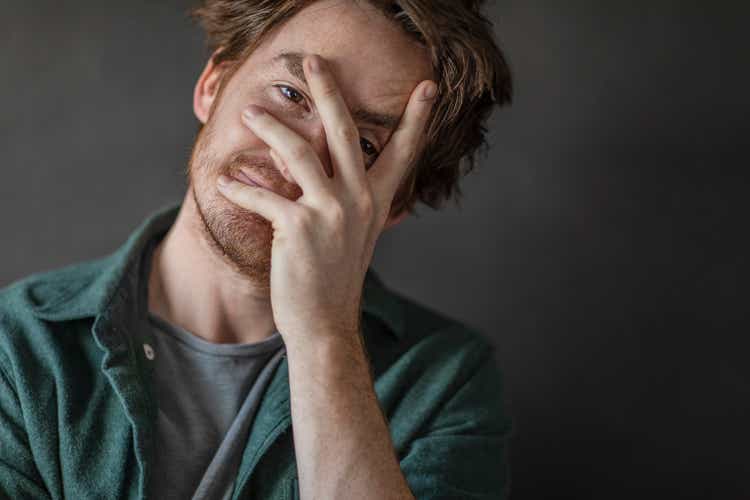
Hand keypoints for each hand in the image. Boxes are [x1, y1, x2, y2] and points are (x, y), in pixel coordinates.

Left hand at [216, 54, 435, 348]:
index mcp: (376, 202)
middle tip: (312, 62)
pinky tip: (225, 182)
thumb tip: (323, 164)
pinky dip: (240, 188)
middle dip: (328, 91)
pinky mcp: (299, 227)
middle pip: (344, 132)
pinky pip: (264, 195)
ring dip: (270, 128)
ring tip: (249, 113)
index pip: (402, 152)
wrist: (324, 323)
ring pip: (298, 152)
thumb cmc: (334, 277)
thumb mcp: (354, 233)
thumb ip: (349, 197)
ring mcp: (331, 212)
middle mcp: (359, 201)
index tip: (429, 86)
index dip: (416, 119)